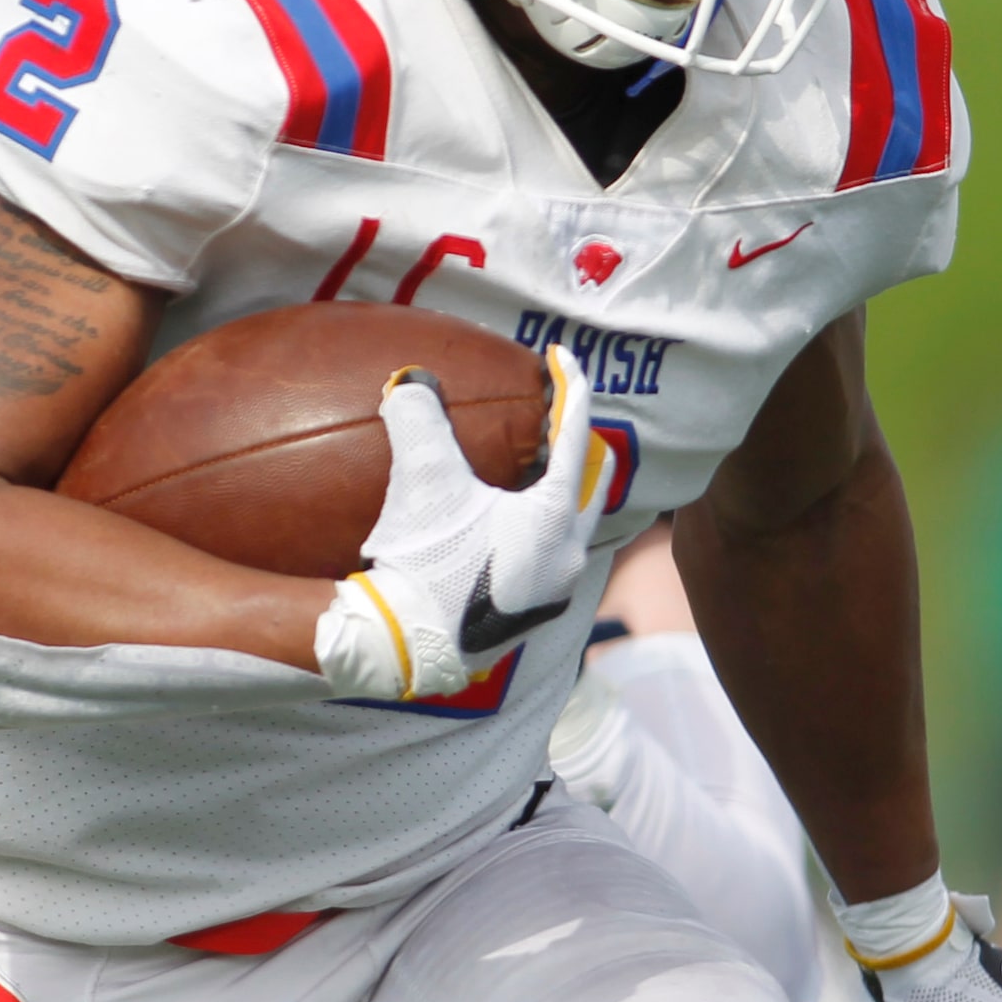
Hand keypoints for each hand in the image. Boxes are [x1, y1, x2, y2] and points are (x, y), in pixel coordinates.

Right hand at [315, 345, 612, 699]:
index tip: (561, 357)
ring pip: (576, 518)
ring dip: (559, 485)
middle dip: (578, 441)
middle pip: (593, 479)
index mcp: (554, 517)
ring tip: (529, 461)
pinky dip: (541, 520)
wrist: (408, 643)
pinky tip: (506, 516)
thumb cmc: (424, 561)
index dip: (570, 388)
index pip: (574, 435)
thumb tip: (411, 382)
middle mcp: (569, 552)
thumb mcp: (422, 481)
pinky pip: (554, 549)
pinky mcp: (535, 609)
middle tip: (553, 413)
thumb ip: (418, 419)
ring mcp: (556, 586)